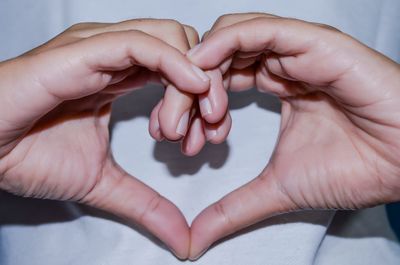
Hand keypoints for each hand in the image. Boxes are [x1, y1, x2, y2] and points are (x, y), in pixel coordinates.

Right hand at [0, 19, 210, 258]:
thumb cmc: (31, 156)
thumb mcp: (105, 184)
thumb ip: (147, 204)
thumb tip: (182, 237)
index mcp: (121, 77)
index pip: (182, 71)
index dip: (206, 99)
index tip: (213, 135)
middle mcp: (116, 56)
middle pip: (186, 50)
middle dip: (210, 85)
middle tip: (216, 126)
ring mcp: (101, 48)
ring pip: (172, 40)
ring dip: (198, 77)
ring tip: (203, 118)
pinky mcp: (85, 50)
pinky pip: (142, 43)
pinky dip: (176, 62)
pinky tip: (195, 88)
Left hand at [187, 13, 399, 258]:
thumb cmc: (354, 168)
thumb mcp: (275, 189)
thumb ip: (232, 208)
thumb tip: (194, 236)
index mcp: (277, 84)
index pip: (217, 82)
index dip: (188, 106)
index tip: (173, 138)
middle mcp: (282, 61)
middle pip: (215, 61)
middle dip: (182, 92)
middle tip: (169, 128)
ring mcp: (296, 48)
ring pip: (228, 41)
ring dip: (198, 74)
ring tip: (188, 113)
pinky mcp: (312, 41)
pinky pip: (257, 29)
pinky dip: (223, 45)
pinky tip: (199, 70)